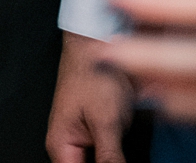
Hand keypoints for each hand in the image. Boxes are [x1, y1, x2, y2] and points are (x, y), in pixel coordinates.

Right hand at [47, 31, 132, 162]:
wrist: (101, 44)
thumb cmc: (91, 73)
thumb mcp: (105, 120)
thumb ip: (109, 157)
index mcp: (61, 145)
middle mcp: (72, 144)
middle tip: (123, 155)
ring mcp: (90, 139)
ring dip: (119, 160)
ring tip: (127, 148)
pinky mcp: (105, 133)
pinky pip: (113, 155)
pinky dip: (125, 156)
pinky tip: (134, 152)